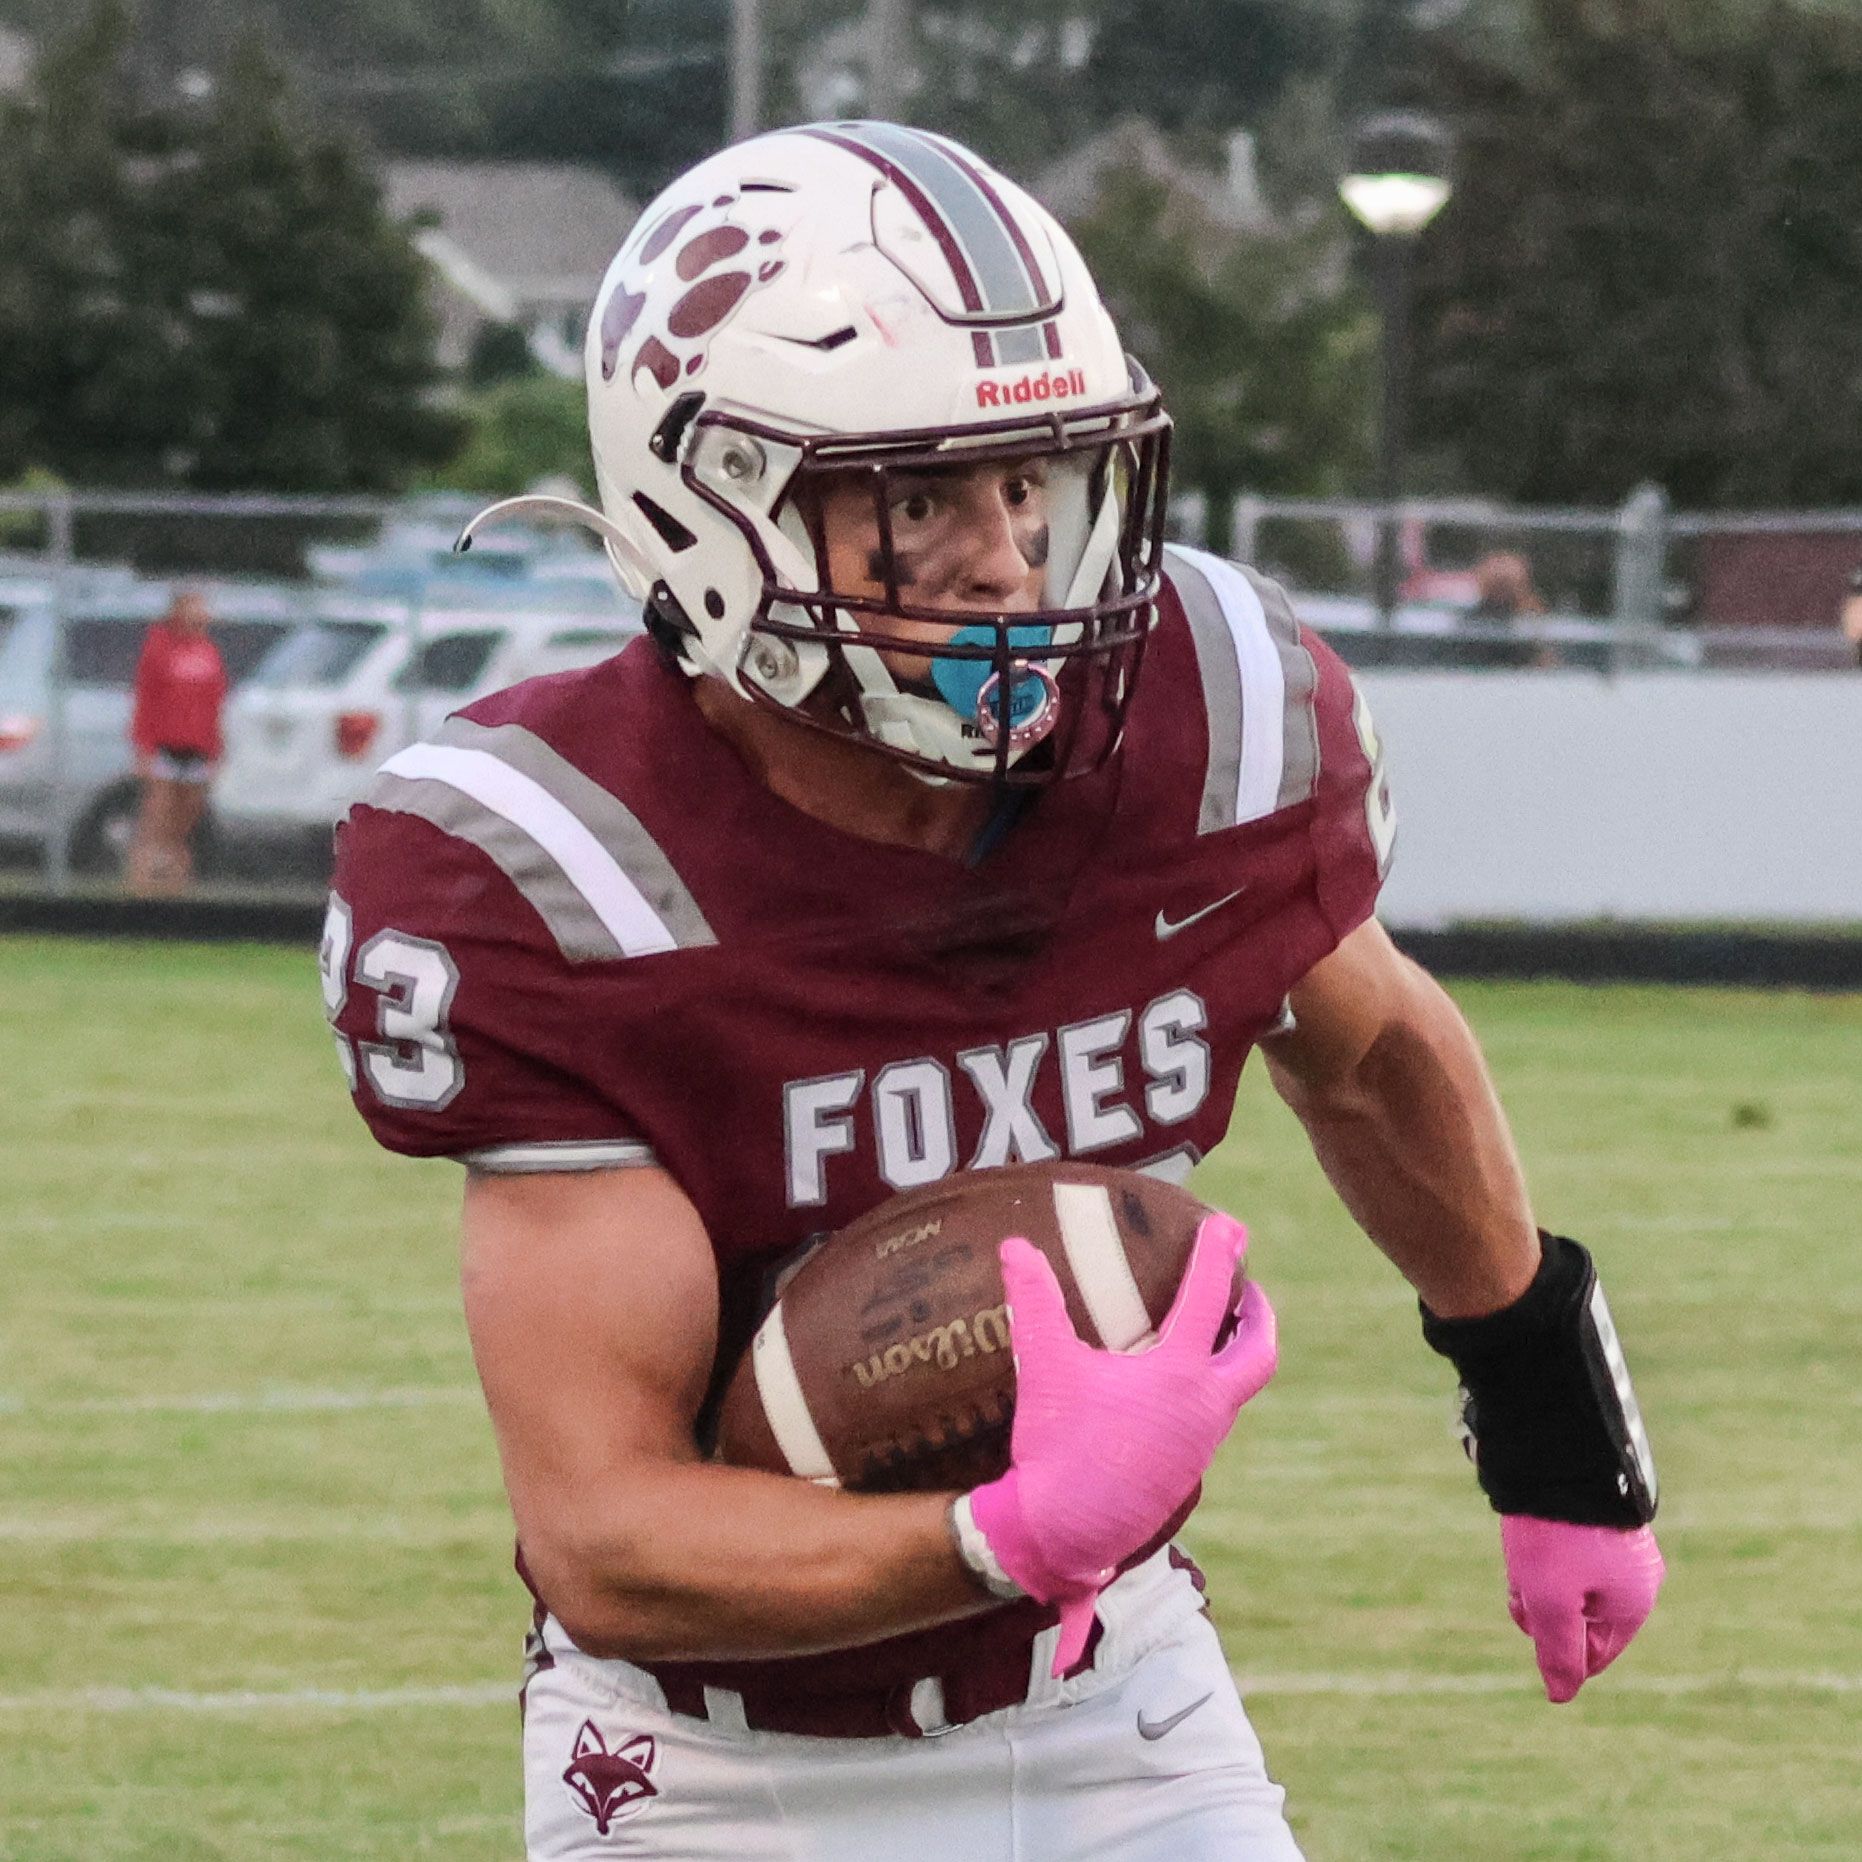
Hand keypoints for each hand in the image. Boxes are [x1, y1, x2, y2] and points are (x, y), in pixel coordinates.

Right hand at [967, 1213, 1276, 1672]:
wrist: (1062, 1532)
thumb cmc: (1058, 1447)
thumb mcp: (1044, 1366)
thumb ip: (1034, 1301)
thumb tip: (1013, 1245)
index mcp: (1178, 1376)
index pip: (1209, 1299)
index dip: (1217, 1255)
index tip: (1227, 1225)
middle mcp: (1204, 1408)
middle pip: (1257, 1354)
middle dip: (1259, 1315)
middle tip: (1249, 1287)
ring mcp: (1200, 1445)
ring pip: (1238, 1390)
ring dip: (1237, 1353)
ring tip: (1219, 1331)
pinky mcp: (1186, 1470)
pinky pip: (1214, 1418)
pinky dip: (1212, 1388)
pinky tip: (1178, 1388)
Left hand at [1501, 1515, 1664, 1701]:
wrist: (1556, 1455)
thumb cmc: (1557, 1536)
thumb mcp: (1551, 1603)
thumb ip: (1558, 1653)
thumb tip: (1561, 1696)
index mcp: (1634, 1602)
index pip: (1595, 1654)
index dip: (1555, 1646)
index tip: (1528, 1612)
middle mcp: (1637, 1576)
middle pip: (1579, 1617)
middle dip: (1542, 1606)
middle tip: (1520, 1579)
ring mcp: (1621, 1545)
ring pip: (1569, 1585)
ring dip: (1538, 1578)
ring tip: (1522, 1552)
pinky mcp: (1600, 1518)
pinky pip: (1570, 1555)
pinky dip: (1544, 1552)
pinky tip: (1527, 1535)